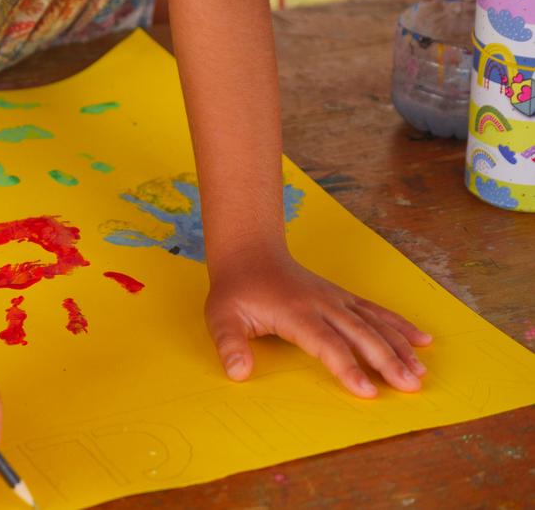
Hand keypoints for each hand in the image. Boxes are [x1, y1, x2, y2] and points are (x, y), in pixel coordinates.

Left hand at [205, 250, 432, 397]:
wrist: (249, 254)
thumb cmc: (236, 290)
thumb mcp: (222, 317)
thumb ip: (230, 345)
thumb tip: (239, 373)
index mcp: (296, 312)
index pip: (327, 343)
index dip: (348, 367)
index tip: (367, 391)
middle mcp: (322, 304)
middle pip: (360, 334)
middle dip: (387, 362)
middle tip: (409, 388)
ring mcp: (336, 298)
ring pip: (374, 323)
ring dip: (400, 347)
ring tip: (420, 373)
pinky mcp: (342, 297)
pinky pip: (376, 311)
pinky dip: (400, 325)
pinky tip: (422, 340)